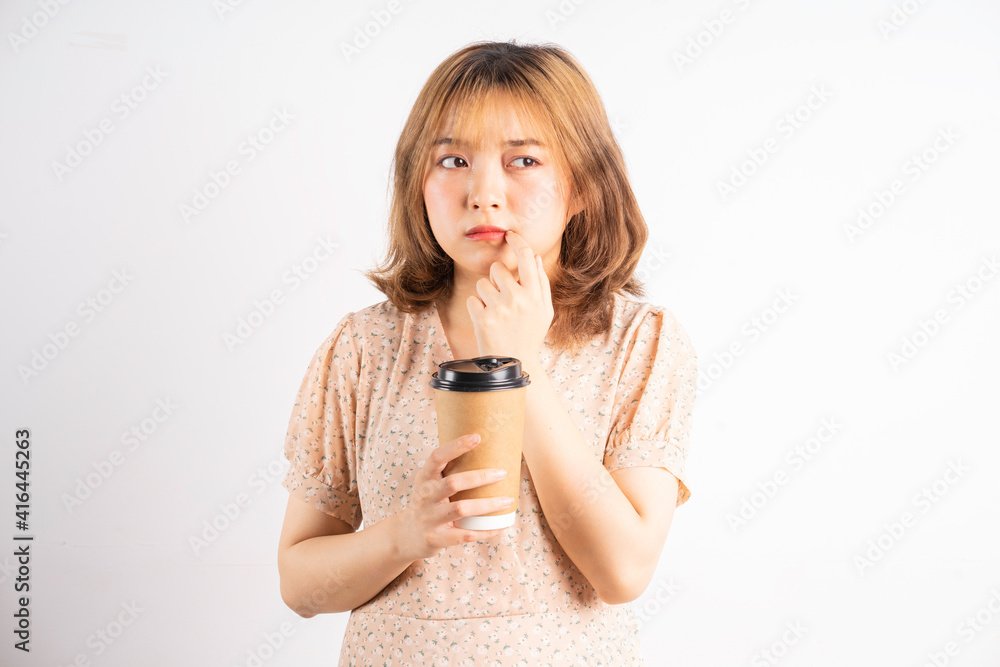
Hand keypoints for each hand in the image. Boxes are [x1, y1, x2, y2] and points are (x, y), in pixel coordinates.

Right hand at [396, 434, 514, 561]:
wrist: (406, 535)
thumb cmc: (428, 503)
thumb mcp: (429, 484)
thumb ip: (449, 470)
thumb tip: (486, 450)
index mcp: (424, 478)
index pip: (437, 457)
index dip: (456, 446)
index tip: (477, 436)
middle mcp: (425, 496)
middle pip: (453, 482)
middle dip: (481, 476)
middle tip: (502, 473)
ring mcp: (430, 518)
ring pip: (461, 509)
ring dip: (488, 504)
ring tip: (508, 500)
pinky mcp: (437, 538)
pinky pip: (466, 535)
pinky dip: (486, 531)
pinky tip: (501, 526)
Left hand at [466, 230, 552, 369]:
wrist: (512, 364)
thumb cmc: (529, 335)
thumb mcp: (544, 311)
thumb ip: (541, 284)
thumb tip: (536, 257)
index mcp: (535, 295)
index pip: (527, 258)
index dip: (517, 242)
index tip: (510, 235)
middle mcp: (518, 299)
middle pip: (497, 268)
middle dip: (496, 278)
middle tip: (501, 296)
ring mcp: (500, 309)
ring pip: (482, 284)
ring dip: (485, 295)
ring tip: (494, 312)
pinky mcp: (483, 319)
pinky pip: (472, 300)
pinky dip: (476, 309)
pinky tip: (486, 321)